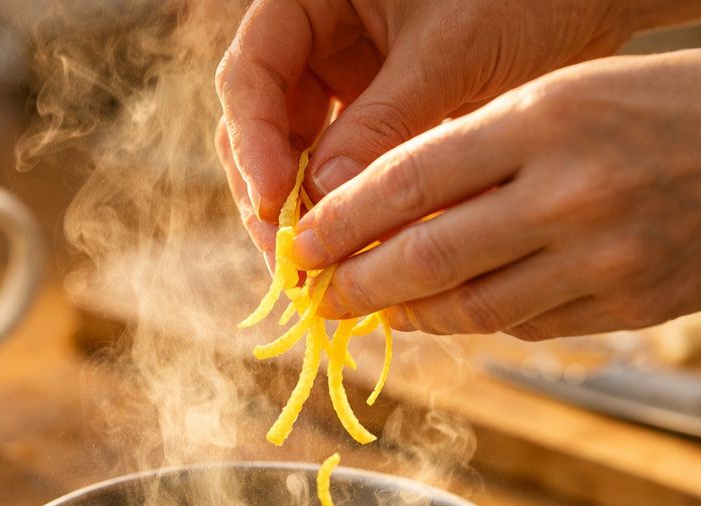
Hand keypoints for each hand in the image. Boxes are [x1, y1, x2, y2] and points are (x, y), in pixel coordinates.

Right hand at [214, 0, 632, 252]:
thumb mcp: (450, 52)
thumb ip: (384, 121)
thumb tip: (324, 204)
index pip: (250, 74)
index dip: (254, 142)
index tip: (277, 203)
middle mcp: (320, 39)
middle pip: (264, 125)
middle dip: (272, 194)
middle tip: (292, 260)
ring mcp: (349, 81)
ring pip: (302, 157)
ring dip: (309, 214)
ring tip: (327, 271)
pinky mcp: (383, 119)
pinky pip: (349, 172)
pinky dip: (355, 213)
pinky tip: (369, 258)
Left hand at [293, 48, 700, 338]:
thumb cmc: (681, 105)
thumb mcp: (577, 94)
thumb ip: (489, 149)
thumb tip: (394, 208)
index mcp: (547, 118)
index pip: (410, 178)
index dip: (341, 222)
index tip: (300, 243)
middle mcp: (570, 191)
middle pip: (427, 257)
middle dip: (357, 284)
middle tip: (319, 297)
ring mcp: (604, 257)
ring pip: (473, 308)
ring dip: (413, 315)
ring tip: (379, 311)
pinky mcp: (632, 307)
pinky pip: (530, 327)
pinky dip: (484, 321)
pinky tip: (459, 311)